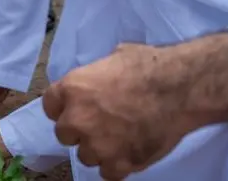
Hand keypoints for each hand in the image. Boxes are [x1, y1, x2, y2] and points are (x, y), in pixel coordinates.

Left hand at [42, 43, 193, 180]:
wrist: (177, 89)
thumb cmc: (146, 65)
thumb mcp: (112, 58)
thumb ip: (95, 75)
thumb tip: (97, 79)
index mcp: (73, 88)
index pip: (49, 104)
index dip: (61, 105)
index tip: (73, 106)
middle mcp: (79, 119)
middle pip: (64, 133)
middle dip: (78, 128)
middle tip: (98, 122)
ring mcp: (98, 145)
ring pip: (85, 156)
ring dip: (97, 148)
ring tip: (117, 137)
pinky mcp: (120, 165)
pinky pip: (107, 173)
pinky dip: (116, 164)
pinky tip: (127, 150)